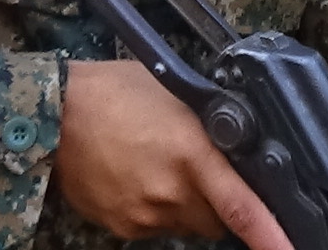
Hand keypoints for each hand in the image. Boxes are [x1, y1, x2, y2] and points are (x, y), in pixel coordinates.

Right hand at [53, 59, 292, 249]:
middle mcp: (172, 192)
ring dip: (187, 205)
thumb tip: (237, 148)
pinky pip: (157, 227)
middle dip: (219, 201)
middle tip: (199, 169)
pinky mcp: (123, 227)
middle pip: (219, 219)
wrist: (54, 114)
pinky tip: (139, 178)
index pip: (242, 206)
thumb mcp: (177, 99)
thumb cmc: (114, 93)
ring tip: (160, 166)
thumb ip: (209, 130)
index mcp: (192, 153)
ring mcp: (146, 215)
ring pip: (188, 224)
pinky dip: (157, 209)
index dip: (273, 236)